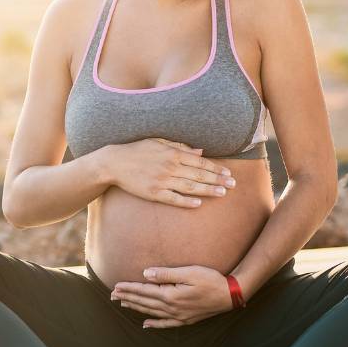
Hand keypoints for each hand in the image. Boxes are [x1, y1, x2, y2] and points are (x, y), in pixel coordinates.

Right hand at [103, 138, 235, 208]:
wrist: (114, 163)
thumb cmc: (138, 150)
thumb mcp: (159, 142)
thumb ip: (180, 146)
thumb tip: (200, 151)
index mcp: (172, 153)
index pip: (200, 162)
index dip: (215, 168)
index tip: (228, 173)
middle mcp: (170, 167)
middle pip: (199, 175)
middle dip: (218, 180)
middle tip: (233, 185)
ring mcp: (162, 181)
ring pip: (190, 187)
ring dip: (208, 190)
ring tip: (222, 193)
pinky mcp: (154, 193)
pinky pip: (173, 198)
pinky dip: (186, 202)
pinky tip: (198, 204)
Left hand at [110, 265, 234, 327]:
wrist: (230, 295)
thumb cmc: (211, 280)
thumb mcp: (189, 272)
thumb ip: (167, 273)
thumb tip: (146, 274)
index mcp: (170, 295)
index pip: (144, 291)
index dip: (129, 288)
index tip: (116, 286)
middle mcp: (172, 308)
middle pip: (145, 302)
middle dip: (128, 298)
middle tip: (112, 295)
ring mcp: (178, 316)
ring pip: (151, 312)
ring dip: (136, 308)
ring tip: (123, 304)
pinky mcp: (185, 320)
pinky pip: (165, 324)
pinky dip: (154, 324)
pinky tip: (145, 324)